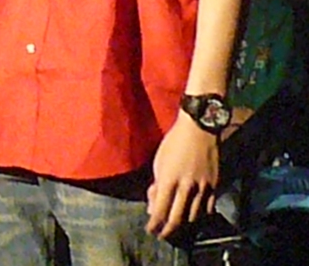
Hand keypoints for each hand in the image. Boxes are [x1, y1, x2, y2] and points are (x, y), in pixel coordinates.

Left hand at [146, 112, 218, 238]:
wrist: (200, 129)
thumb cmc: (174, 143)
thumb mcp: (159, 162)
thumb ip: (157, 186)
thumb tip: (154, 207)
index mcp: (169, 180)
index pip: (160, 210)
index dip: (155, 224)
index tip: (150, 230)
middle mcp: (186, 187)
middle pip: (177, 219)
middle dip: (168, 231)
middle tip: (162, 235)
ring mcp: (203, 188)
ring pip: (193, 216)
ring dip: (183, 225)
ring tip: (176, 228)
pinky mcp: (215, 186)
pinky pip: (208, 209)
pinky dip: (199, 216)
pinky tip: (193, 217)